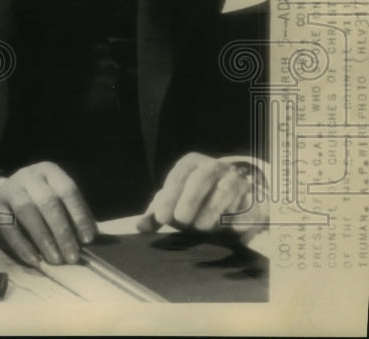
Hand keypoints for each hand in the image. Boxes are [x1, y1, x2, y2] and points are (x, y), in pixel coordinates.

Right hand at [0, 162, 96, 265]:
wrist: (1, 200)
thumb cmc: (38, 204)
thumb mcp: (56, 201)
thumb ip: (73, 217)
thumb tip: (96, 241)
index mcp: (49, 172)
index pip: (68, 190)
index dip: (79, 215)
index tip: (88, 240)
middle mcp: (29, 176)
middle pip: (48, 202)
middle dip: (62, 231)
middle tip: (73, 257)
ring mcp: (10, 188)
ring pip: (27, 211)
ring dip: (44, 238)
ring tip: (56, 260)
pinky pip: (8, 226)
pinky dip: (23, 245)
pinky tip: (35, 260)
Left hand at [137, 152, 267, 240]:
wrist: (232, 197)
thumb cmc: (193, 200)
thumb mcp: (174, 202)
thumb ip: (157, 213)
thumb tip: (140, 227)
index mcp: (192, 163)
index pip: (178, 176)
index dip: (169, 197)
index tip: (162, 218)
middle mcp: (216, 167)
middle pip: (202, 178)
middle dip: (190, 200)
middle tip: (181, 221)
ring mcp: (238, 180)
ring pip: (227, 190)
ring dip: (213, 211)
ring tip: (202, 227)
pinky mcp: (256, 198)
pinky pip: (251, 206)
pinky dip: (242, 219)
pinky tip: (233, 231)